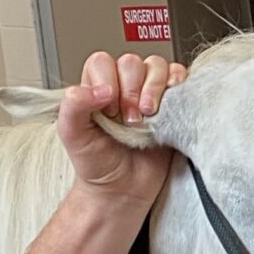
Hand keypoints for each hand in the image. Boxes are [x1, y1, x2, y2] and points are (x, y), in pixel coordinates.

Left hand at [59, 50, 185, 210]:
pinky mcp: (173, 104)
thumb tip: (98, 90)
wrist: (123, 190)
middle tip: (128, 120)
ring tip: (148, 116)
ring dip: (154, 89)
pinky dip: (178, 84)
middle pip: (132, 63)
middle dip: (132, 90)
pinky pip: (181, 77)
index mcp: (96, 87)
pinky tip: (168, 106)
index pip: (103, 63)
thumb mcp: (72, 136)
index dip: (108, 82)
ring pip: (156, 66)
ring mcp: (150, 93)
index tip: (108, 111)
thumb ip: (73, 107)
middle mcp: (124, 86)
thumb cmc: (98, 164)